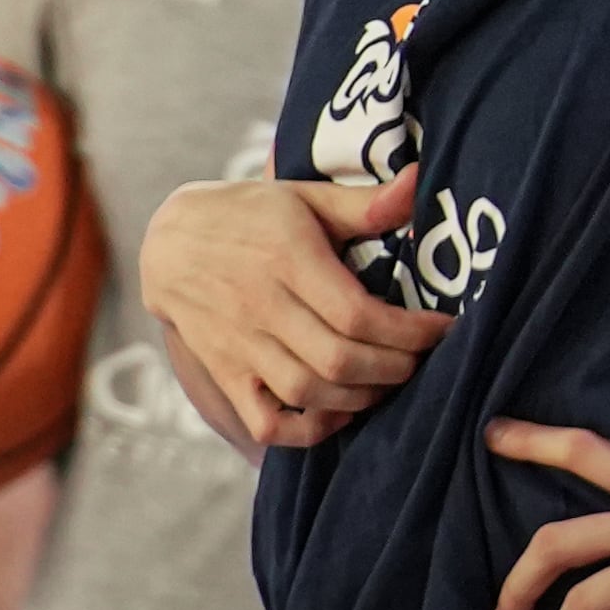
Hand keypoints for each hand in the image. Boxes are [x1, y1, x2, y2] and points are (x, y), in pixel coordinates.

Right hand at [140, 164, 453, 448]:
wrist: (167, 244)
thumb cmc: (249, 216)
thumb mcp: (304, 197)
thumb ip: (364, 202)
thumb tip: (420, 180)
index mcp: (287, 257)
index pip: (357, 313)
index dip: (409, 332)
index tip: (442, 330)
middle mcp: (261, 305)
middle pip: (339, 360)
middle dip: (394, 368)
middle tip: (421, 360)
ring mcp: (239, 345)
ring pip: (308, 393)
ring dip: (361, 398)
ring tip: (389, 381)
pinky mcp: (226, 373)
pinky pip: (266, 422)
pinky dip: (308, 430)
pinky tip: (340, 412)